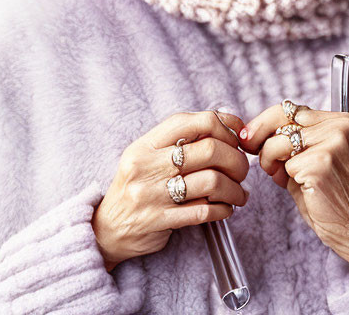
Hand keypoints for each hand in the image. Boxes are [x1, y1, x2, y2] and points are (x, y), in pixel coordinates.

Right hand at [92, 110, 249, 270]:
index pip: (193, 121)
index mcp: (146, 144)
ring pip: (212, 181)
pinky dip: (223, 209)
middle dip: (236, 159)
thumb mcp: (148, 154)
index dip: (223, 125)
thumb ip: (181, 139)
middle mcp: (147, 165)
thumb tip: (228, 123)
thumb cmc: (138, 185)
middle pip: (209, 150)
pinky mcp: (158, 221)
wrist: (106, 228)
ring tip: (239, 193)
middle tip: (242, 169)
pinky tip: (226, 208)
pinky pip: (204, 212)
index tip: (236, 138)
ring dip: (235, 188)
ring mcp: (151, 194)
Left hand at [239, 104, 348, 275]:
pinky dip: (285, 177)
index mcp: (341, 121)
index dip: (265, 122)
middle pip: (281, 118)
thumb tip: (253, 135)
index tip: (249, 134)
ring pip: (279, 141)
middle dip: (259, 134)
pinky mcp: (321, 164)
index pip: (291, 109)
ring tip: (281, 175)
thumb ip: (291, 143)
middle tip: (249, 147)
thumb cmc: (337, 198)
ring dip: (270, 159)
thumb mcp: (315, 159)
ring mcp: (332, 144)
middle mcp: (339, 127)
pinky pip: (286, 165)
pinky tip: (301, 187)